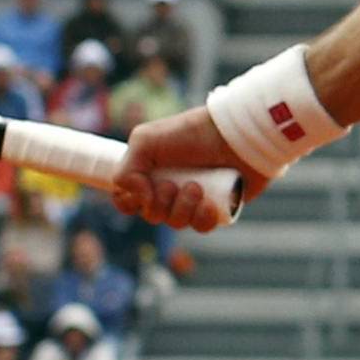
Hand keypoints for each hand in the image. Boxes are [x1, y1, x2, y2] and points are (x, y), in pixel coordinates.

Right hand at [112, 106, 268, 233]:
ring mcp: (193, 199)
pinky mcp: (216, 207)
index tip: (141, 190)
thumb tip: (140, 200)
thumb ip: (126, 171)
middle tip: (173, 185)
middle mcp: (169, 187)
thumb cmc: (190, 133)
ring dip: (182, 208)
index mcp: (150, 172)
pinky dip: (202, 218)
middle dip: (160, 204)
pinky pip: (201, 226)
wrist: (234, 135)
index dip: (129, 201)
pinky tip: (209, 203)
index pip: (127, 199)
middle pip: (151, 215)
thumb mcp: (145, 140)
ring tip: (197, 187)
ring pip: (175, 223)